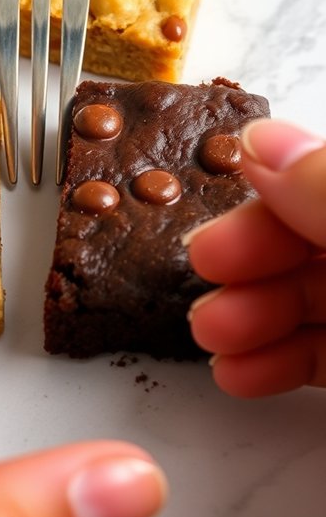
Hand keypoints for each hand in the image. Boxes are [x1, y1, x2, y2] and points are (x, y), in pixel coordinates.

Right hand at [187, 119, 325, 396]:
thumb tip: (263, 143)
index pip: (323, 178)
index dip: (272, 188)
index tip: (218, 222)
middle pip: (310, 233)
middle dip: (251, 254)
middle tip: (202, 268)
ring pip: (312, 297)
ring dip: (251, 314)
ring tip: (209, 334)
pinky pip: (324, 352)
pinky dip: (278, 362)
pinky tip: (239, 373)